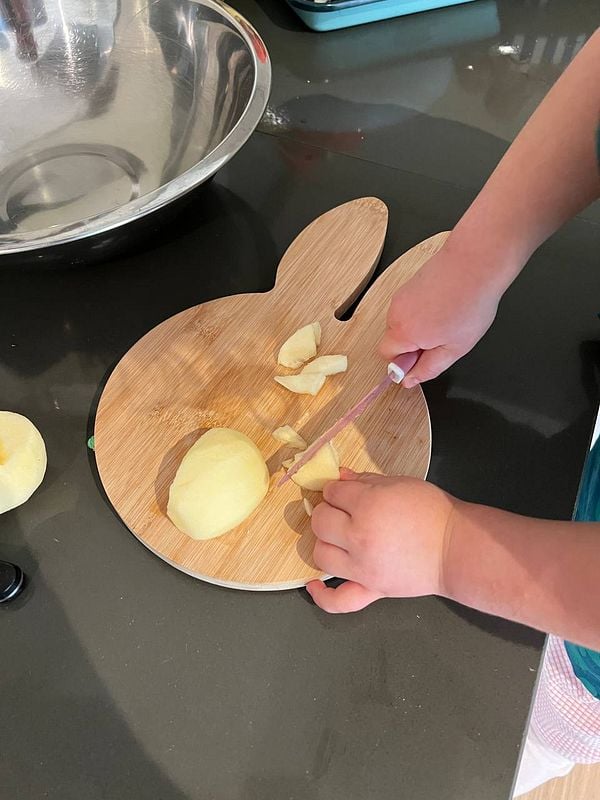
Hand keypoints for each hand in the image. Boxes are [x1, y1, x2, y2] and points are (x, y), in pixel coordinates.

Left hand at [307, 469, 455, 612]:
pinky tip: (314, 585)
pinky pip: (338, 600)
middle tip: (341, 510)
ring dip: (324, 542)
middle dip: (327, 511)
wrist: (457, 548)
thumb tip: (341, 477)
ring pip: (320, 554)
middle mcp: (359, 537)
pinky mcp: (371, 590)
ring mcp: (362, 568)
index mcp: (367, 506)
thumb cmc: (434, 513)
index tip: (344, 491)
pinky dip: (322, 595)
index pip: (332, 493)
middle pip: (320, 521)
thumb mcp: (400, 483)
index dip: (336, 489)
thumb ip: (366, 480)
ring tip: (337, 537)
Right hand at [379, 238, 502, 386]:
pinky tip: (446, 304)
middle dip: (414, 343)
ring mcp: (401, 295)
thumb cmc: (469, 304)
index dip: (405, 361)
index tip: (426, 357)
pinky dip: (423, 310)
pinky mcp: (409, 283)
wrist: (476, 262)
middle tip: (444, 338)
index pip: (386, 355)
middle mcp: (395, 312)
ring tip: (448, 318)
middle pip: (394, 338)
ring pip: (403, 321)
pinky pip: (410, 306)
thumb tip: (409, 380)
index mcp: (403, 332)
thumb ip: (428, 369)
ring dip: (419, 326)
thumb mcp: (454, 348)